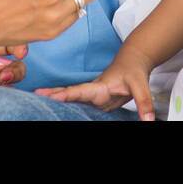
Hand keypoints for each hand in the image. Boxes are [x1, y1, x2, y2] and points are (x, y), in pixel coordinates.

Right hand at [35, 45, 156, 119]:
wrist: (133, 61)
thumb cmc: (134, 70)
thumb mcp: (141, 85)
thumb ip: (144, 103)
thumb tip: (148, 121)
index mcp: (100, 85)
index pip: (80, 90)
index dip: (66, 94)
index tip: (50, 96)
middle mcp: (92, 90)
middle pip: (69, 92)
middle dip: (52, 94)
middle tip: (34, 96)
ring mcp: (92, 95)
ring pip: (70, 96)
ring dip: (55, 98)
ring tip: (37, 100)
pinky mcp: (94, 99)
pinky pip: (76, 102)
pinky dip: (64, 103)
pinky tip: (56, 107)